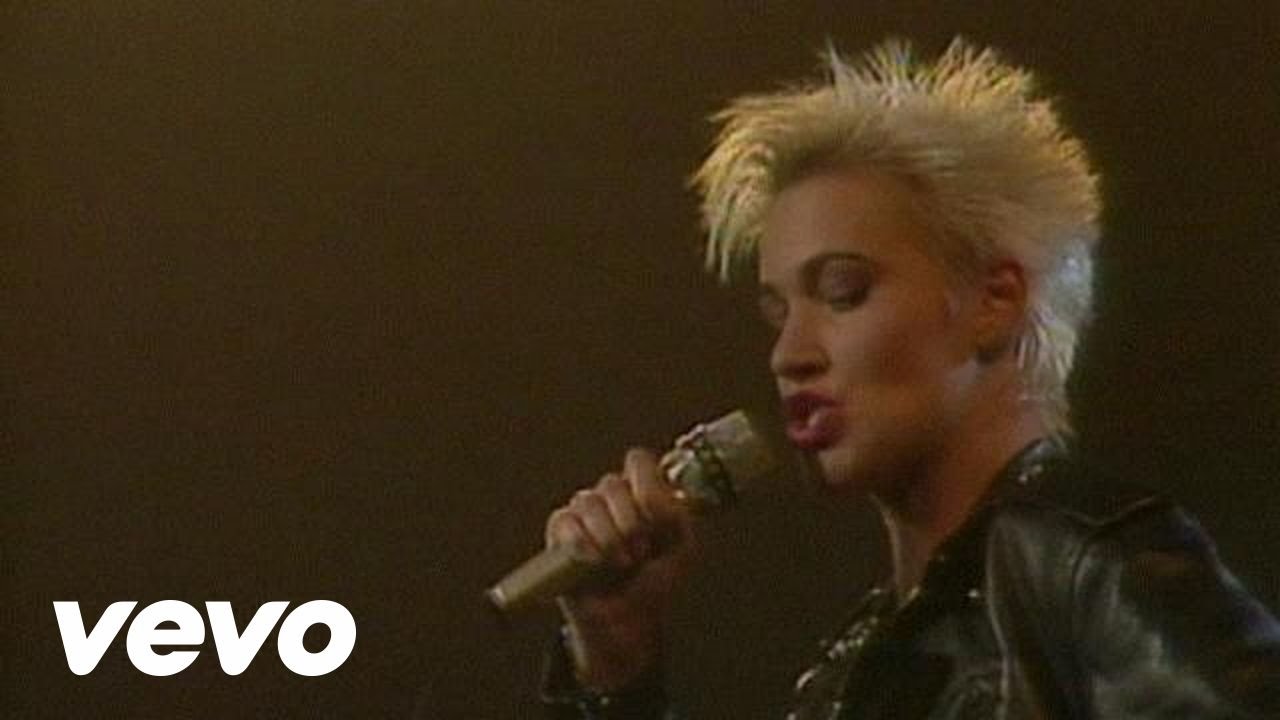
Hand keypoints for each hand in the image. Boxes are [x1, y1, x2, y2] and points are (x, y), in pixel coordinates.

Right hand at [544, 448, 696, 690]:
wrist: (628, 619)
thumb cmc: (654, 581)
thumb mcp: (682, 546)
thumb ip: (675, 513)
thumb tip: (652, 497)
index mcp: (641, 491)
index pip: (637, 461)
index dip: (647, 486)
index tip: (657, 520)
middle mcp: (611, 496)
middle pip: (613, 484)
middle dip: (630, 523)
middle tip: (639, 553)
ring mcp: (583, 512)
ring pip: (588, 502)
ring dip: (609, 538)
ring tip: (620, 563)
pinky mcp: (560, 532)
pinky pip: (565, 521)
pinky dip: (582, 543)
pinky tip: (593, 561)